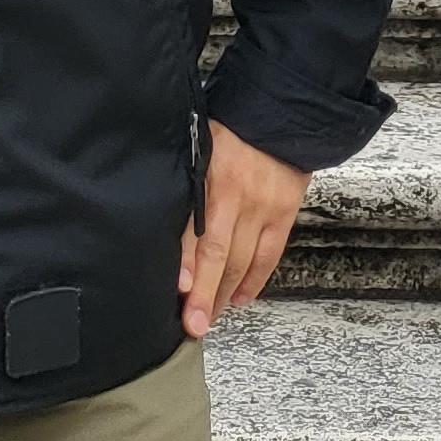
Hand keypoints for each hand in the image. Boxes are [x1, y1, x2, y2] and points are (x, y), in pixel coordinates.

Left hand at [179, 117, 310, 338]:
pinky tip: (239, 298)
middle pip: (220, 253)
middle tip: (194, 324)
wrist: (279, 115)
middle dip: (205, 293)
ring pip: (243, 262)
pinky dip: (253, 282)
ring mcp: (264, 209)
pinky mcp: (284, 216)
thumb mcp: (197, 145)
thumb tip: (156, 215)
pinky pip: (268, 257)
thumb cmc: (230, 129)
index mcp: (212, 176)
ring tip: (210, 318)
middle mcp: (239, 196)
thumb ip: (183, 181)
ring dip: (225, 294)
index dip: (188, 260)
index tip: (180, 288)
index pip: (196, 226)